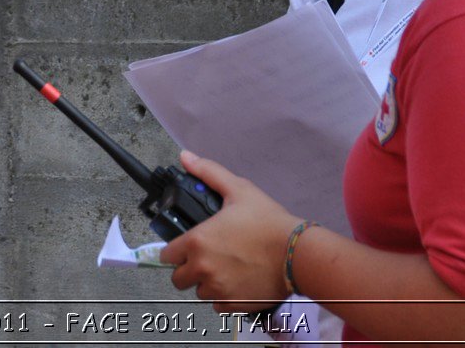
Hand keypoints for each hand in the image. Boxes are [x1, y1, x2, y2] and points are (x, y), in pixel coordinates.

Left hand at [160, 151, 301, 312]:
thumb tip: (186, 157)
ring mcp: (218, 289)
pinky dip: (223, 297)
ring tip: (225, 268)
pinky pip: (217, 306)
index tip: (186, 246)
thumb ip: (208, 173)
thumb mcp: (238, 189)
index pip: (166, 254)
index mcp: (197, 242)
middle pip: (178, 277)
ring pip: (198, 292)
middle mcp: (202, 268)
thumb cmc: (269, 222)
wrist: (298, 253)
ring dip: (206, 283)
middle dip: (188, 268)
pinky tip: (236, 281)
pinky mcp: (233, 304)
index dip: (175, 249)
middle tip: (206, 258)